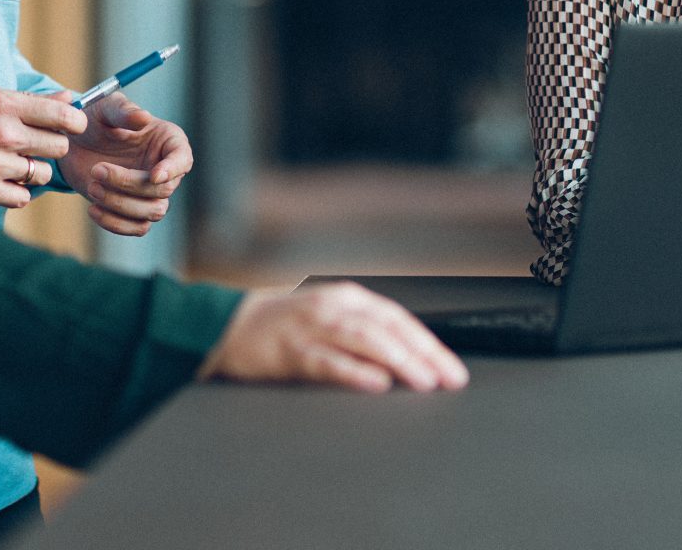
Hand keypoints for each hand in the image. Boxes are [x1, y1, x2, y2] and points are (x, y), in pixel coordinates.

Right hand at [0, 85, 85, 208]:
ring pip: (42, 174)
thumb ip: (26, 99)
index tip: (72, 125)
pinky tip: (2, 178)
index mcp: (2, 103)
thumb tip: (68, 100)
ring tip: (12, 160)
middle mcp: (1, 133)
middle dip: (51, 145)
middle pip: (59, 146)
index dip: (74, 122)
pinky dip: (17, 190)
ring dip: (33, 168)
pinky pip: (22, 197)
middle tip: (35, 143)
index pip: (63, 116)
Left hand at [55, 92, 192, 236]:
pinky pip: (138, 228)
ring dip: (121, 204)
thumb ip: (123, 111)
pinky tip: (92, 209)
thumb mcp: (106, 108)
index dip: (173, 169)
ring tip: (92, 186)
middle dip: (128, 184)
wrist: (75, 144)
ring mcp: (150, 193)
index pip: (183, 159)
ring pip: (154, 212)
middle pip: (163, 190)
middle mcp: (165, 169)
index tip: (154, 174)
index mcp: (167, 141)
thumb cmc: (96, 121)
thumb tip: (143, 117)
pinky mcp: (134, 211)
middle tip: (96, 170)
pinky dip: (115, 223)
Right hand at [199, 283, 469, 392]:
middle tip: (449, 378)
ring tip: (423, 380)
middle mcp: (334, 308)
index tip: (453, 370)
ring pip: (363, 340)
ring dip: (398, 360)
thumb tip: (411, 362)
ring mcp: (312, 327)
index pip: (399, 320)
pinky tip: (376, 383)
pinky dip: (354, 371)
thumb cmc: (286, 327)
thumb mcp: (331, 320)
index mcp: (349, 300)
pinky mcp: (290, 351)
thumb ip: (366, 335)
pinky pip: (327, 362)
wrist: (228, 325)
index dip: (429, 344)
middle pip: (388, 329)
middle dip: (423, 354)